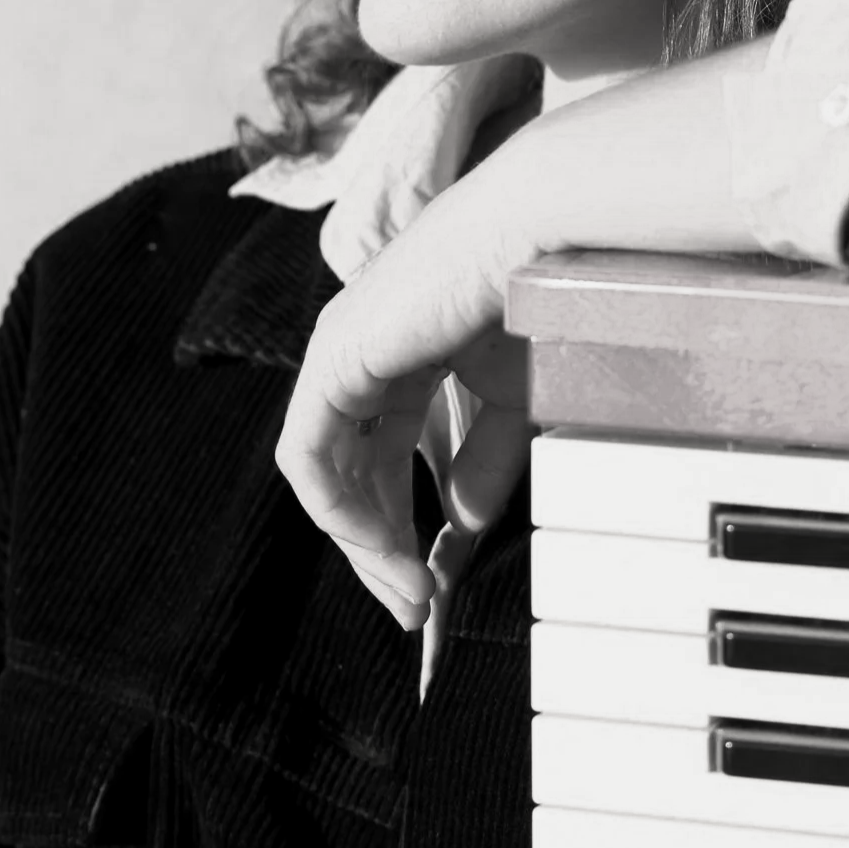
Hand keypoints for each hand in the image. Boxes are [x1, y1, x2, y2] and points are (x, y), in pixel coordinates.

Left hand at [274, 148, 546, 629]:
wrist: (538, 239)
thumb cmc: (537, 301)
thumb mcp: (515, 403)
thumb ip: (482, 462)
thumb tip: (457, 525)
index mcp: (399, 356)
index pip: (378, 458)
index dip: (401, 528)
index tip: (431, 588)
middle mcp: (358, 355)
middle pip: (346, 475)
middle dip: (378, 551)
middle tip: (413, 608)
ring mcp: (339, 354)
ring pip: (322, 474)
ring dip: (362, 544)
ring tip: (408, 592)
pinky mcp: (333, 360)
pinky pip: (310, 457)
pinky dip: (343, 510)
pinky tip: (388, 545)